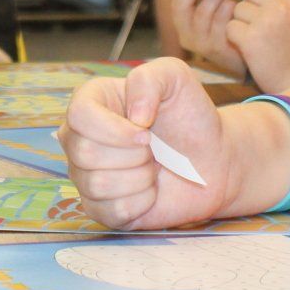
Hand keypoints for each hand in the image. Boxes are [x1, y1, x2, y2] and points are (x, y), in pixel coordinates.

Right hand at [58, 58, 230, 229]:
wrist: (211, 159)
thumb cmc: (189, 115)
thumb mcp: (175, 77)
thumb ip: (148, 79)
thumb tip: (134, 117)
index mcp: (91, 102)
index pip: (78, 115)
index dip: (113, 129)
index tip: (146, 131)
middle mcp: (79, 138)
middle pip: (84, 152)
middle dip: (133, 154)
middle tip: (153, 149)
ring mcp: (86, 175)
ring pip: (98, 184)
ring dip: (140, 178)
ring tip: (153, 167)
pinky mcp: (100, 208)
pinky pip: (112, 211)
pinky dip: (142, 202)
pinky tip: (151, 190)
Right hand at [167, 0, 246, 78]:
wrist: (248, 58)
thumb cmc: (233, 27)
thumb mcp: (221, 4)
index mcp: (183, 20)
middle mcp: (185, 34)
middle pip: (181, 6)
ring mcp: (199, 44)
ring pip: (202, 13)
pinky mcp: (216, 50)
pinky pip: (220, 24)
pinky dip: (228, 8)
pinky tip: (239, 1)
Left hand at [226, 0, 289, 90]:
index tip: (263, 6)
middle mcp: (282, 7)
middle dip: (249, 6)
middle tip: (259, 25)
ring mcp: (266, 22)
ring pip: (237, 9)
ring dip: (242, 23)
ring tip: (258, 38)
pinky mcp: (250, 39)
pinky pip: (230, 27)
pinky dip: (236, 38)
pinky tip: (250, 48)